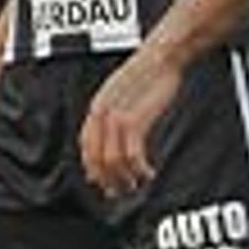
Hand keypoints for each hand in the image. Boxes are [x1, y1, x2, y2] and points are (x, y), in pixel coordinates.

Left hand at [77, 48, 178, 195]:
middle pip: (96, 157)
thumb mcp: (126, 94)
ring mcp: (116, 116)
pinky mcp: (135, 119)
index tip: (101, 182)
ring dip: (124, 178)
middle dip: (107, 179)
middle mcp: (101, 112)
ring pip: (113, 160)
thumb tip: (113, 142)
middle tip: (119, 192)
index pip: (86, 146)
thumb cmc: (148, 75)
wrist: (162, 56)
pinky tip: (149, 173)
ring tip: (135, 184)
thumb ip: (116, 115)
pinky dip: (140, 169)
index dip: (92, 167)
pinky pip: (132, 155)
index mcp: (97, 106)